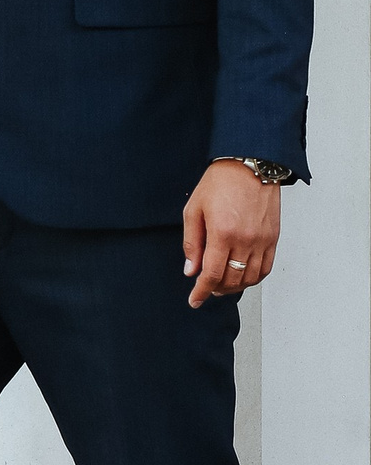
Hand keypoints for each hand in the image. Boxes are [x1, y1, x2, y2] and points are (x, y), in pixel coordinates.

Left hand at [182, 162, 281, 308]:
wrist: (250, 164)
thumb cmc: (220, 183)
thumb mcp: (194, 210)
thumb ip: (191, 243)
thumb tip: (190, 271)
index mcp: (222, 233)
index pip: (211, 274)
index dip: (202, 292)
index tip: (195, 301)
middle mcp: (245, 240)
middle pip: (231, 280)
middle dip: (216, 289)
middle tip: (206, 289)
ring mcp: (262, 241)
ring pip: (250, 278)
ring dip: (235, 287)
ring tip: (223, 284)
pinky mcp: (273, 238)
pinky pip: (266, 268)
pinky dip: (253, 278)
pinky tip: (242, 277)